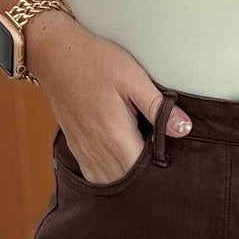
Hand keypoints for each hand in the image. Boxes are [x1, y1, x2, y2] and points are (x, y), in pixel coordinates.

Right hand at [24, 9, 191, 183]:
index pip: (144, 173)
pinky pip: (94, 176)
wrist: (55, 55)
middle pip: (128, 184)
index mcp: (116, 136)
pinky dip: (110, 179)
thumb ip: (157, 106)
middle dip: (147, 181)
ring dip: (128, 182)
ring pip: (110, 184)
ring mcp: (85, 151)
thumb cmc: (95, 61)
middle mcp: (98, 150)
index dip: (161, 173)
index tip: (174, 165)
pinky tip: (123, 169)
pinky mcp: (76, 147)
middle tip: (164, 170)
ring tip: (146, 171)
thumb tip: (184, 128)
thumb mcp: (132, 77)